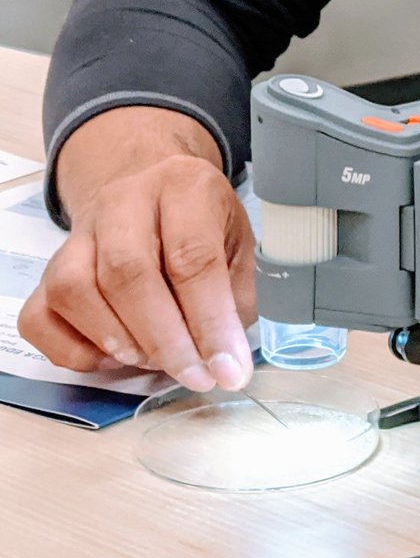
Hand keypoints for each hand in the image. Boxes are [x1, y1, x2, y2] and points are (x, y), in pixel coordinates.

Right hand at [18, 108, 256, 391]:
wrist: (151, 189)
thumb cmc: (203, 222)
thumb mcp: (239, 242)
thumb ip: (237, 294)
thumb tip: (227, 356)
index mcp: (183, 185)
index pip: (192, 256)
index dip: (210, 321)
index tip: (228, 368)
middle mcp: (124, 199)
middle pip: (128, 273)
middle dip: (165, 339)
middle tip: (194, 374)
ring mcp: (79, 231)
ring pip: (76, 290)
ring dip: (118, 341)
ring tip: (156, 360)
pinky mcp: (48, 264)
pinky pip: (40, 316)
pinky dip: (74, 350)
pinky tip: (113, 357)